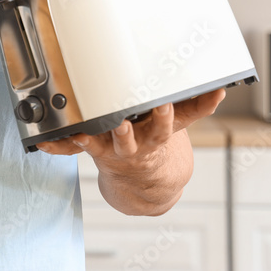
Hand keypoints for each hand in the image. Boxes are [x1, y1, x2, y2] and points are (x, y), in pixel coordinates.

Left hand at [36, 88, 225, 159]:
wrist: (144, 182)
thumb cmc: (157, 141)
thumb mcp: (180, 125)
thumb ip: (198, 106)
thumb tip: (222, 89)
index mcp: (158, 133)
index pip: (165, 123)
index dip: (164, 115)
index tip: (164, 103)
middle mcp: (137, 142)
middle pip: (136, 134)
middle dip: (122, 125)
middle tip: (123, 115)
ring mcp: (115, 148)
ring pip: (107, 141)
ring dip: (97, 134)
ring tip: (90, 127)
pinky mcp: (95, 149)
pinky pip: (76, 146)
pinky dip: (59, 144)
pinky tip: (48, 139)